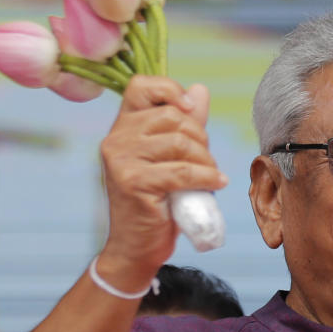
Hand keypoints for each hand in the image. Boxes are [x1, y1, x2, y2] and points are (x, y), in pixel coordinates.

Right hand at [96, 76, 226, 290]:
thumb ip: (185, 124)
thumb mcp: (172, 157)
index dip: (170, 89)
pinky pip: (183, 171)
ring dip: (206, 161)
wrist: (137, 246)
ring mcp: (121, 160)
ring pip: (180, 142)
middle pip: (172, 116)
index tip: (191, 110)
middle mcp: (115, 138)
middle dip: (200, 138)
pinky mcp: (133, 183)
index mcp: (122, 126)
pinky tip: (216, 184)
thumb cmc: (157, 201)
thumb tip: (200, 89)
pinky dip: (207, 177)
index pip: (141, 86)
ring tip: (210, 176)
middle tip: (205, 162)